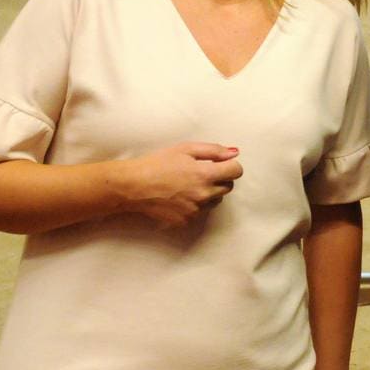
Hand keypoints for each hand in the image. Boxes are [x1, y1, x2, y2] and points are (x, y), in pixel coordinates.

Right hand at [122, 142, 241, 226]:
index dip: (230, 165)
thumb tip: (235, 153)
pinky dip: (196, 204)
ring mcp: (195, 210)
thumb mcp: (186, 149)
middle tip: (202, 172)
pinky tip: (181, 196)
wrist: (133, 186)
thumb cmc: (157, 163)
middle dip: (220, 177)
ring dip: (210, 191)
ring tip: (189, 184)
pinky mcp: (186, 221)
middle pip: (228, 187)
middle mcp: (203, 195)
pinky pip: (201, 211)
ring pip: (216, 200)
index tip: (221, 163)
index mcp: (205, 174)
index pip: (236, 172)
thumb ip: (214, 150)